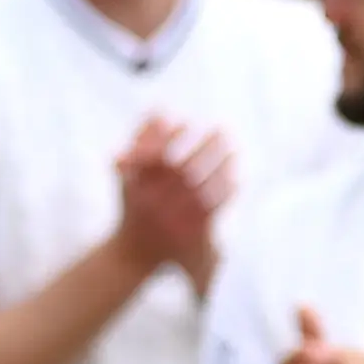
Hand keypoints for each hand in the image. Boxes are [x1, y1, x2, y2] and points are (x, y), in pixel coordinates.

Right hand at [113, 118, 235, 280]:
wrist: (133, 253)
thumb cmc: (135, 205)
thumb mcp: (128, 174)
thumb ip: (141, 141)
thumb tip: (159, 110)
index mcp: (135, 184)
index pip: (154, 156)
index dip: (169, 137)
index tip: (186, 121)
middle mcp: (152, 201)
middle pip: (183, 170)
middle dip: (206, 147)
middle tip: (223, 128)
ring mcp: (172, 217)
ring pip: (201, 188)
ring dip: (221, 166)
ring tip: (234, 151)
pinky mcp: (190, 232)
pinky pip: (212, 208)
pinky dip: (225, 192)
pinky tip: (236, 180)